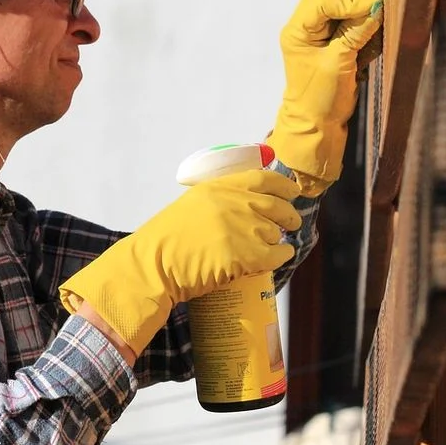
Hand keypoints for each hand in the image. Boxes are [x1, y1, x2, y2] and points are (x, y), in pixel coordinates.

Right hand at [59, 169, 300, 354]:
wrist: (154, 266)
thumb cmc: (165, 241)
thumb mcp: (190, 206)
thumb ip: (217, 202)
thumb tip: (243, 208)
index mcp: (218, 188)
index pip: (262, 178)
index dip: (282, 185)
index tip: (291, 191)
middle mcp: (233, 203)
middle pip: (275, 205)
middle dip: (288, 214)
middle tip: (290, 222)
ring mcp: (242, 229)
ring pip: (275, 231)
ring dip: (279, 237)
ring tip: (276, 243)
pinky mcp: (246, 255)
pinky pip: (276, 254)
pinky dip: (282, 255)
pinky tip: (281, 256)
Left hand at [266, 0, 382, 196]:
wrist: (317, 124)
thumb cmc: (320, 99)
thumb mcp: (338, 65)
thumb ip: (356, 33)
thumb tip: (377, 5)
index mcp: (297, 29)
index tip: (376, 7)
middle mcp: (306, 23)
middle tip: (377, 8)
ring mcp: (320, 28)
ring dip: (362, 6)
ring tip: (373, 29)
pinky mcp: (334, 35)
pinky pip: (352, 14)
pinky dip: (365, 21)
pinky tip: (369, 43)